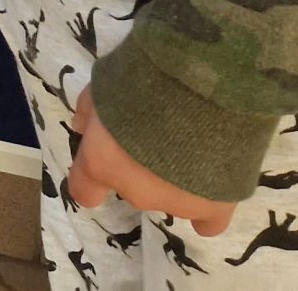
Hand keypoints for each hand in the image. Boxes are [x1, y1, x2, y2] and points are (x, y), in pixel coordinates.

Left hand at [67, 89, 236, 237]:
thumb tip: (80, 127)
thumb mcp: (103, 83)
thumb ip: (89, 110)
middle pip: (132, 186)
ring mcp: (176, 203)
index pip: (85, 190)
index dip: (94, 175)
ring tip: (195, 143)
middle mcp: (136, 191)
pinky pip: (209, 222)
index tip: (108, 158)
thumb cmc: (145, 76)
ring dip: (175, 177)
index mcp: (103, 163)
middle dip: (140, 165)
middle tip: (158, 132)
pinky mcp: (216, 207)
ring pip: (169, 196)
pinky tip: (213, 186)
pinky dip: (208, 209)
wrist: (203, 83)